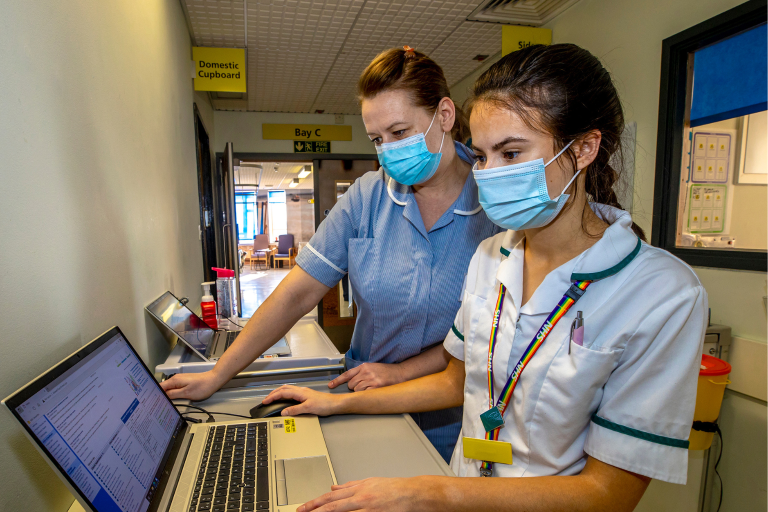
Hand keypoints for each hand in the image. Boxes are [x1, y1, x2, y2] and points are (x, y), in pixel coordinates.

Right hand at [160, 371, 222, 400]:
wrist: (214, 380)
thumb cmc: (202, 386)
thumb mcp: (186, 393)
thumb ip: (173, 394)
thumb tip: (162, 396)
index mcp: (175, 380)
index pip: (159, 387)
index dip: (155, 394)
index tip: (152, 401)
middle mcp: (176, 379)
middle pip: (163, 388)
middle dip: (160, 395)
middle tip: (157, 405)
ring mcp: (180, 380)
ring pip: (169, 388)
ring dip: (166, 395)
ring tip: (164, 403)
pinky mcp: (184, 382)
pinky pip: (175, 388)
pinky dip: (172, 394)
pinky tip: (173, 399)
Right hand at [262, 385, 345, 416]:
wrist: (334, 404)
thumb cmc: (324, 405)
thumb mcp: (308, 408)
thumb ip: (295, 410)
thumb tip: (283, 412)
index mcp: (300, 392)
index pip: (282, 392)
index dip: (272, 396)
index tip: (265, 401)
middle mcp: (301, 391)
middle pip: (283, 389)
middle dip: (273, 393)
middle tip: (266, 400)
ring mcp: (303, 393)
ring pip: (287, 390)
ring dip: (279, 393)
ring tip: (272, 399)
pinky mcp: (306, 396)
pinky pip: (292, 393)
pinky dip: (285, 395)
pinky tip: (285, 400)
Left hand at [298, 476, 439, 511]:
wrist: (413, 494)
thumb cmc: (394, 488)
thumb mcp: (370, 482)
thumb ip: (350, 486)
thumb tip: (334, 487)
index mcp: (358, 488)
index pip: (331, 496)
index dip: (315, 502)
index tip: (303, 508)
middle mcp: (361, 497)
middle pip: (333, 505)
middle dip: (315, 510)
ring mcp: (368, 508)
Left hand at [328, 363, 404, 390]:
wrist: (400, 373)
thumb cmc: (387, 372)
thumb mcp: (373, 368)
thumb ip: (362, 372)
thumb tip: (353, 380)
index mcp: (364, 366)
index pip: (347, 374)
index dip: (337, 381)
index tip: (330, 386)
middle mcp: (366, 372)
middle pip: (351, 384)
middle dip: (355, 388)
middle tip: (365, 386)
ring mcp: (371, 379)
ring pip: (357, 390)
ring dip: (361, 392)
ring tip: (371, 388)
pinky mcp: (376, 386)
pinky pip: (364, 394)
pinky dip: (367, 395)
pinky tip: (373, 391)